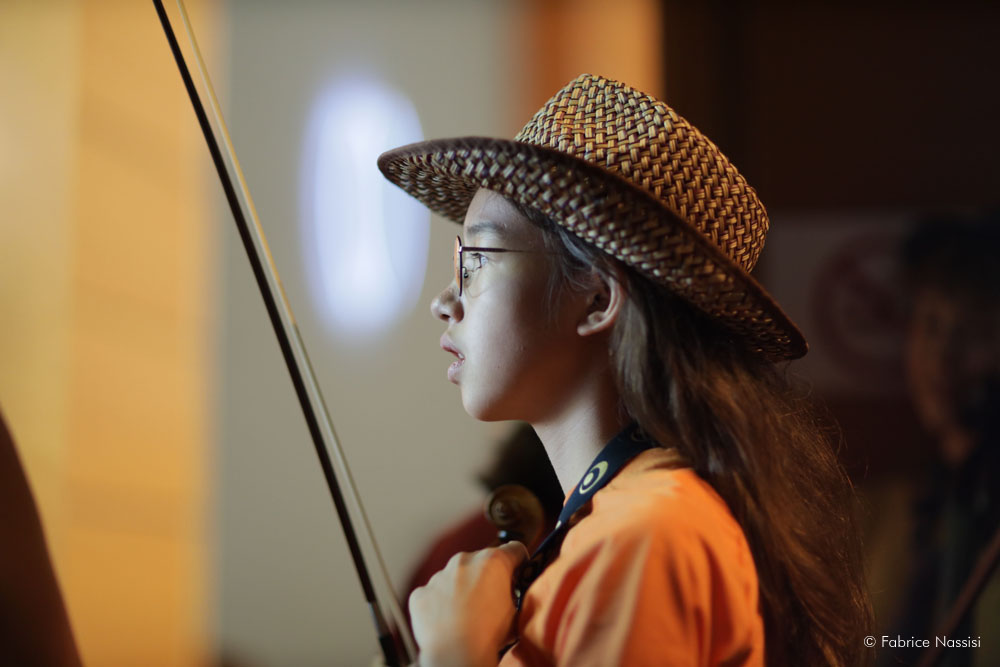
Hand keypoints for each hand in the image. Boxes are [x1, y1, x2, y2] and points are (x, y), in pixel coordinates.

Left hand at [409, 541, 528, 666]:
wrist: (455, 653)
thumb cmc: (487, 635)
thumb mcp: (516, 613)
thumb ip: (514, 594)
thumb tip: (511, 594)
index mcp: (493, 561)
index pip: (514, 549)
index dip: (518, 563)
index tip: (517, 574)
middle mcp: (465, 561)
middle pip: (481, 562)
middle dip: (486, 577)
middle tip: (490, 602)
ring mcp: (440, 575)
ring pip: (455, 576)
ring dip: (461, 589)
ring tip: (466, 616)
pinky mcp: (422, 592)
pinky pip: (433, 593)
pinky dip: (439, 604)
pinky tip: (447, 621)